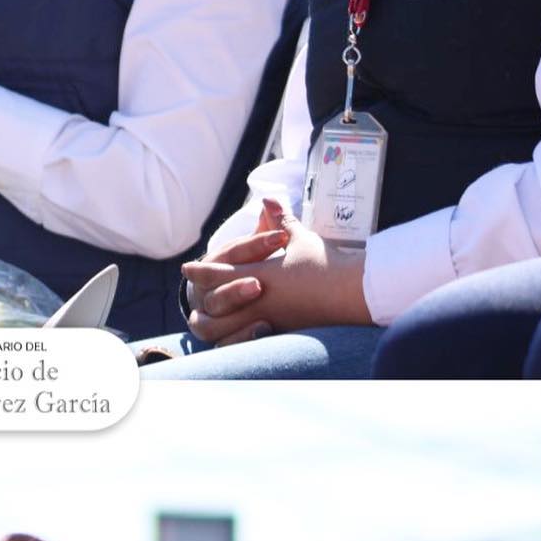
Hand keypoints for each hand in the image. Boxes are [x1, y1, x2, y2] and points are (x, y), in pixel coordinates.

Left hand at [180, 199, 370, 344]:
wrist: (353, 293)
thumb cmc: (327, 263)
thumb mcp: (300, 238)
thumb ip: (280, 220)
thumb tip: (268, 197)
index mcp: (260, 275)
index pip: (219, 273)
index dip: (201, 271)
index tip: (187, 268)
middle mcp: (258, 301)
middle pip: (215, 305)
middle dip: (202, 299)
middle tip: (192, 296)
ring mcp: (268, 321)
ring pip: (226, 330)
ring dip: (216, 323)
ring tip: (209, 319)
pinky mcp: (281, 334)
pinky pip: (248, 342)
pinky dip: (237, 340)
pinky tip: (235, 337)